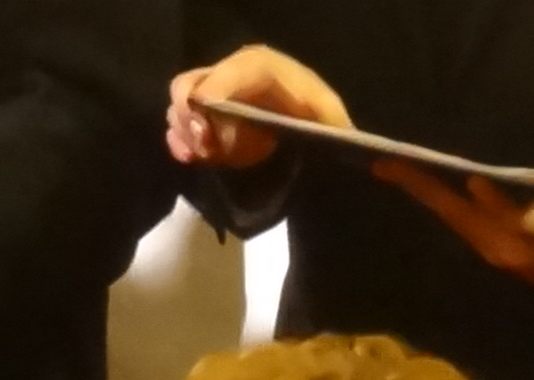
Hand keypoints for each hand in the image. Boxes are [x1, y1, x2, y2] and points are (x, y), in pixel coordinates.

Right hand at [165, 43, 349, 167]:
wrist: (313, 127)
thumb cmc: (322, 120)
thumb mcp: (333, 123)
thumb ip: (334, 132)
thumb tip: (354, 151)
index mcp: (260, 67)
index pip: (223, 76)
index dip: (208, 100)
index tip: (205, 132)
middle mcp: (231, 73)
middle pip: (189, 85)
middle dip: (188, 118)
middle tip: (202, 150)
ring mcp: (215, 92)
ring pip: (180, 104)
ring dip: (183, 133)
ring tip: (200, 157)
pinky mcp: (206, 115)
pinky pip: (180, 122)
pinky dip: (180, 140)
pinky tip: (192, 157)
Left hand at [380, 72, 533, 293]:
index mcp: (530, 226)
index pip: (487, 200)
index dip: (460, 180)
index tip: (432, 156)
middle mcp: (503, 244)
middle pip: (454, 211)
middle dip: (420, 186)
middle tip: (386, 163)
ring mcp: (494, 254)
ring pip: (452, 220)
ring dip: (426, 195)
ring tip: (395, 168)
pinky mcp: (490, 256)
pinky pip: (460, 227)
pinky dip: (443, 206)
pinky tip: (424, 186)